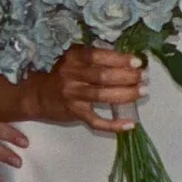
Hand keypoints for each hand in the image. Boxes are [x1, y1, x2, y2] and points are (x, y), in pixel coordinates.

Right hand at [22, 47, 144, 134]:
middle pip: (103, 76)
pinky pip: (96, 121)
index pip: (97, 56)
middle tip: (144, 77)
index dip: (119, 59)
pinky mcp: (74, 113)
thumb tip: (128, 61)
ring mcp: (72, 95)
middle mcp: (70, 75)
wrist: (37, 96)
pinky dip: (114, 125)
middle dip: (128, 77)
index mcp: (73, 58)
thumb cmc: (63, 75)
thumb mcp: (74, 61)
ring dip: (126, 94)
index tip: (137, 62)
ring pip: (102, 96)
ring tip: (142, 91)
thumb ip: (96, 59)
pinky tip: (130, 124)